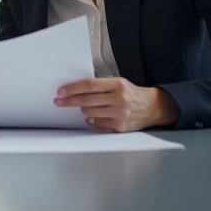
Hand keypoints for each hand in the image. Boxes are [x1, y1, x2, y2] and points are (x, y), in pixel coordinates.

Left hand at [55, 77, 179, 131]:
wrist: (152, 108)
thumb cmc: (131, 93)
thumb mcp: (118, 83)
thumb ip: (100, 85)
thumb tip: (75, 88)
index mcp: (118, 84)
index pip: (89, 85)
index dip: (72, 88)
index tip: (61, 91)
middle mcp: (120, 98)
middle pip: (86, 100)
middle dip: (69, 101)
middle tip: (59, 101)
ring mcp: (120, 114)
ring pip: (89, 112)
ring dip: (83, 110)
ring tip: (85, 107)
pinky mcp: (120, 126)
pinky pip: (96, 124)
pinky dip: (91, 120)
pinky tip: (94, 116)